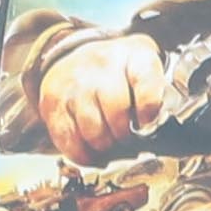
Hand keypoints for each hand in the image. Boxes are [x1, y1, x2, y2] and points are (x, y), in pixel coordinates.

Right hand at [31, 28, 179, 160]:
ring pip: (93, 132)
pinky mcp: (53, 104)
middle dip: (125, 134)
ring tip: (109, 142)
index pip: (147, 83)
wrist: (75, 55)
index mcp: (134, 55)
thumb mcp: (145, 66)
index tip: (147, 122)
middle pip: (117, 113)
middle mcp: (101, 65)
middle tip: (126, 136)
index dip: (150, 108)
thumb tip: (152, 127)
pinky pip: (69, 142)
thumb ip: (156, 92)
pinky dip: (83, 155)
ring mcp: (74, 85)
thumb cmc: (117, 69)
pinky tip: (92, 152)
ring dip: (105, 146)